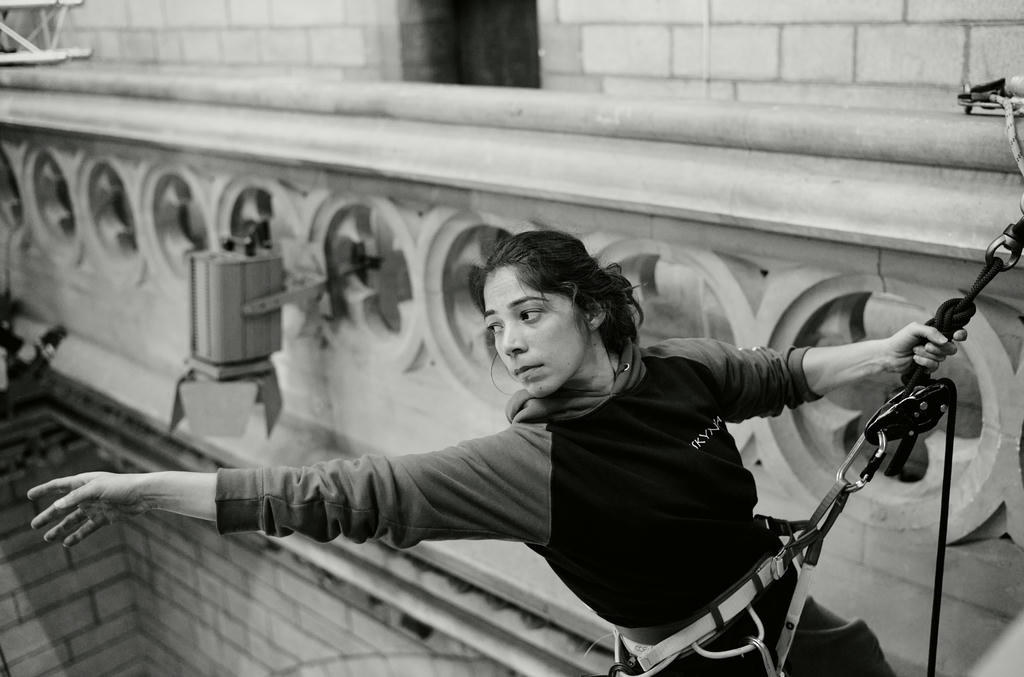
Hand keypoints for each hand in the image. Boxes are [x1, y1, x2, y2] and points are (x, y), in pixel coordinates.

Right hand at [28, 472, 151, 546]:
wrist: (144, 495)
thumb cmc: (121, 486)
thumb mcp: (96, 489)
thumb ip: (76, 497)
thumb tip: (57, 506)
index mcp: (84, 483)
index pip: (59, 486)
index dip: (44, 490)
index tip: (29, 495)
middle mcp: (87, 495)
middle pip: (63, 507)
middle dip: (48, 515)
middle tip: (33, 525)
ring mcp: (95, 507)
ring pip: (73, 520)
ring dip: (60, 528)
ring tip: (47, 538)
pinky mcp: (105, 518)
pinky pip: (87, 528)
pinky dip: (78, 536)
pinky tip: (67, 543)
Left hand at [882, 323, 966, 374]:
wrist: (889, 355)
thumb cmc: (901, 339)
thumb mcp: (914, 329)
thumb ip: (931, 332)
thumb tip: (945, 340)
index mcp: (936, 333)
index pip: (956, 333)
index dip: (961, 335)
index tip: (956, 336)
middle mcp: (938, 344)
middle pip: (952, 349)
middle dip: (937, 348)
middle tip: (925, 345)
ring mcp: (934, 356)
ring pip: (942, 358)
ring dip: (926, 354)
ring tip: (914, 350)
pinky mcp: (929, 366)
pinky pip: (935, 366)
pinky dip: (924, 362)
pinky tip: (915, 359)